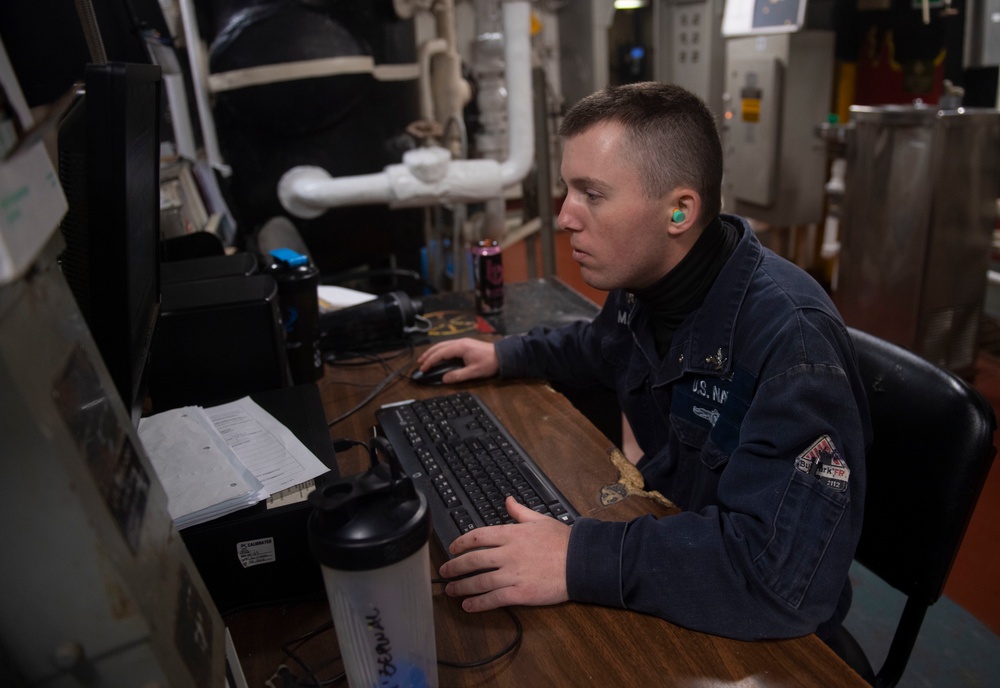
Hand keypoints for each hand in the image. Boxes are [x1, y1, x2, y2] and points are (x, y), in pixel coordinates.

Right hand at [416, 338, 498, 383]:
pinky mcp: (465, 344)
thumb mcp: (474, 372)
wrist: (502, 355)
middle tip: (420, 363)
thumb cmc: (490, 362)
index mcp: (461, 347)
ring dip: (433, 352)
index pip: (440, 353)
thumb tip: (444, 378)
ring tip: (425, 359)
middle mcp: (460, 342)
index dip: (430, 361)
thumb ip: (458, 375)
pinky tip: (438, 355)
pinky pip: (448, 346)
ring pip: (443, 345)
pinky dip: (440, 351)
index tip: (423, 368)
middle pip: (439, 347)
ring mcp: (462, 342)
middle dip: (428, 355)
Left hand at [439, 497, 570, 611]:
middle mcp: (508, 554)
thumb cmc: (563, 541)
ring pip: (479, 581)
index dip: (461, 543)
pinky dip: (478, 603)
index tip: (453, 548)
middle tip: (444, 572)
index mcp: (512, 534)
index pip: (478, 536)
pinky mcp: (521, 593)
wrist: (582, 562)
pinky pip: (494, 599)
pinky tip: (468, 605)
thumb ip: (520, 511)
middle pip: (473, 560)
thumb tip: (508, 500)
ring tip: (451, 590)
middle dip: (455, 567)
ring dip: (461, 587)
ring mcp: (513, 574)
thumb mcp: (540, 519)